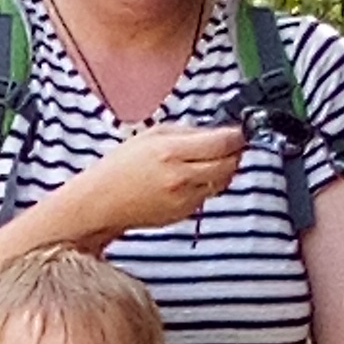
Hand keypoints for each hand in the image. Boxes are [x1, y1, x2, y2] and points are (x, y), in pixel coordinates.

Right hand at [64, 121, 246, 239]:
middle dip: (234, 153)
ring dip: (221, 169)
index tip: (240, 130)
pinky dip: (205, 185)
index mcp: (172, 152)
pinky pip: (207, 196)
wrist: (102, 203)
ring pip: (222, 181)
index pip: (223, 143)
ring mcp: (185, 199)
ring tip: (204, 161)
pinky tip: (187, 179)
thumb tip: (216, 132)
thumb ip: (186, 132)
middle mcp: (182, 177)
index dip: (238, 135)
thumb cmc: (120, 167)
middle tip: (230, 145)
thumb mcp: (151, 135)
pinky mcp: (185, 213)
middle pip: (230, 164)